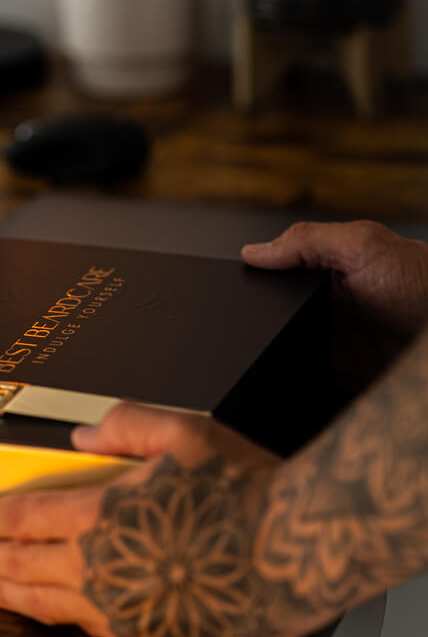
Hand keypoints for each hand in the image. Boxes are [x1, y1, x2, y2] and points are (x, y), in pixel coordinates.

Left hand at [0, 403, 288, 636]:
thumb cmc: (246, 492)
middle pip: (19, 564)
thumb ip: (126, 426)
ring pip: (44, 604)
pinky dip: (57, 618)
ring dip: (4, 593)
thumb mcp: (185, 433)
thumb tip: (82, 436)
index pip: (23, 518)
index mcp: (103, 514)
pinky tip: (48, 612)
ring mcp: (124, 611)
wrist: (297, 553)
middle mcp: (103, 568)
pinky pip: (90, 631)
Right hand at [243, 221, 427, 391]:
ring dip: (273, 366)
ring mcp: (334, 349)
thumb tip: (254, 251)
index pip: (275, 282)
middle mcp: (326, 312)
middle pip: (274, 326)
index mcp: (325, 275)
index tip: (227, 300)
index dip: (251, 290)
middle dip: (256, 335)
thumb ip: (307, 241)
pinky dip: (297, 394)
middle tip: (240, 343)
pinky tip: (285, 392)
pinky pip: (311, 391)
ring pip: (285, 360)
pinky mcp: (346, 382)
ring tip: (260, 369)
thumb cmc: (423, 282)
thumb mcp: (362, 244)